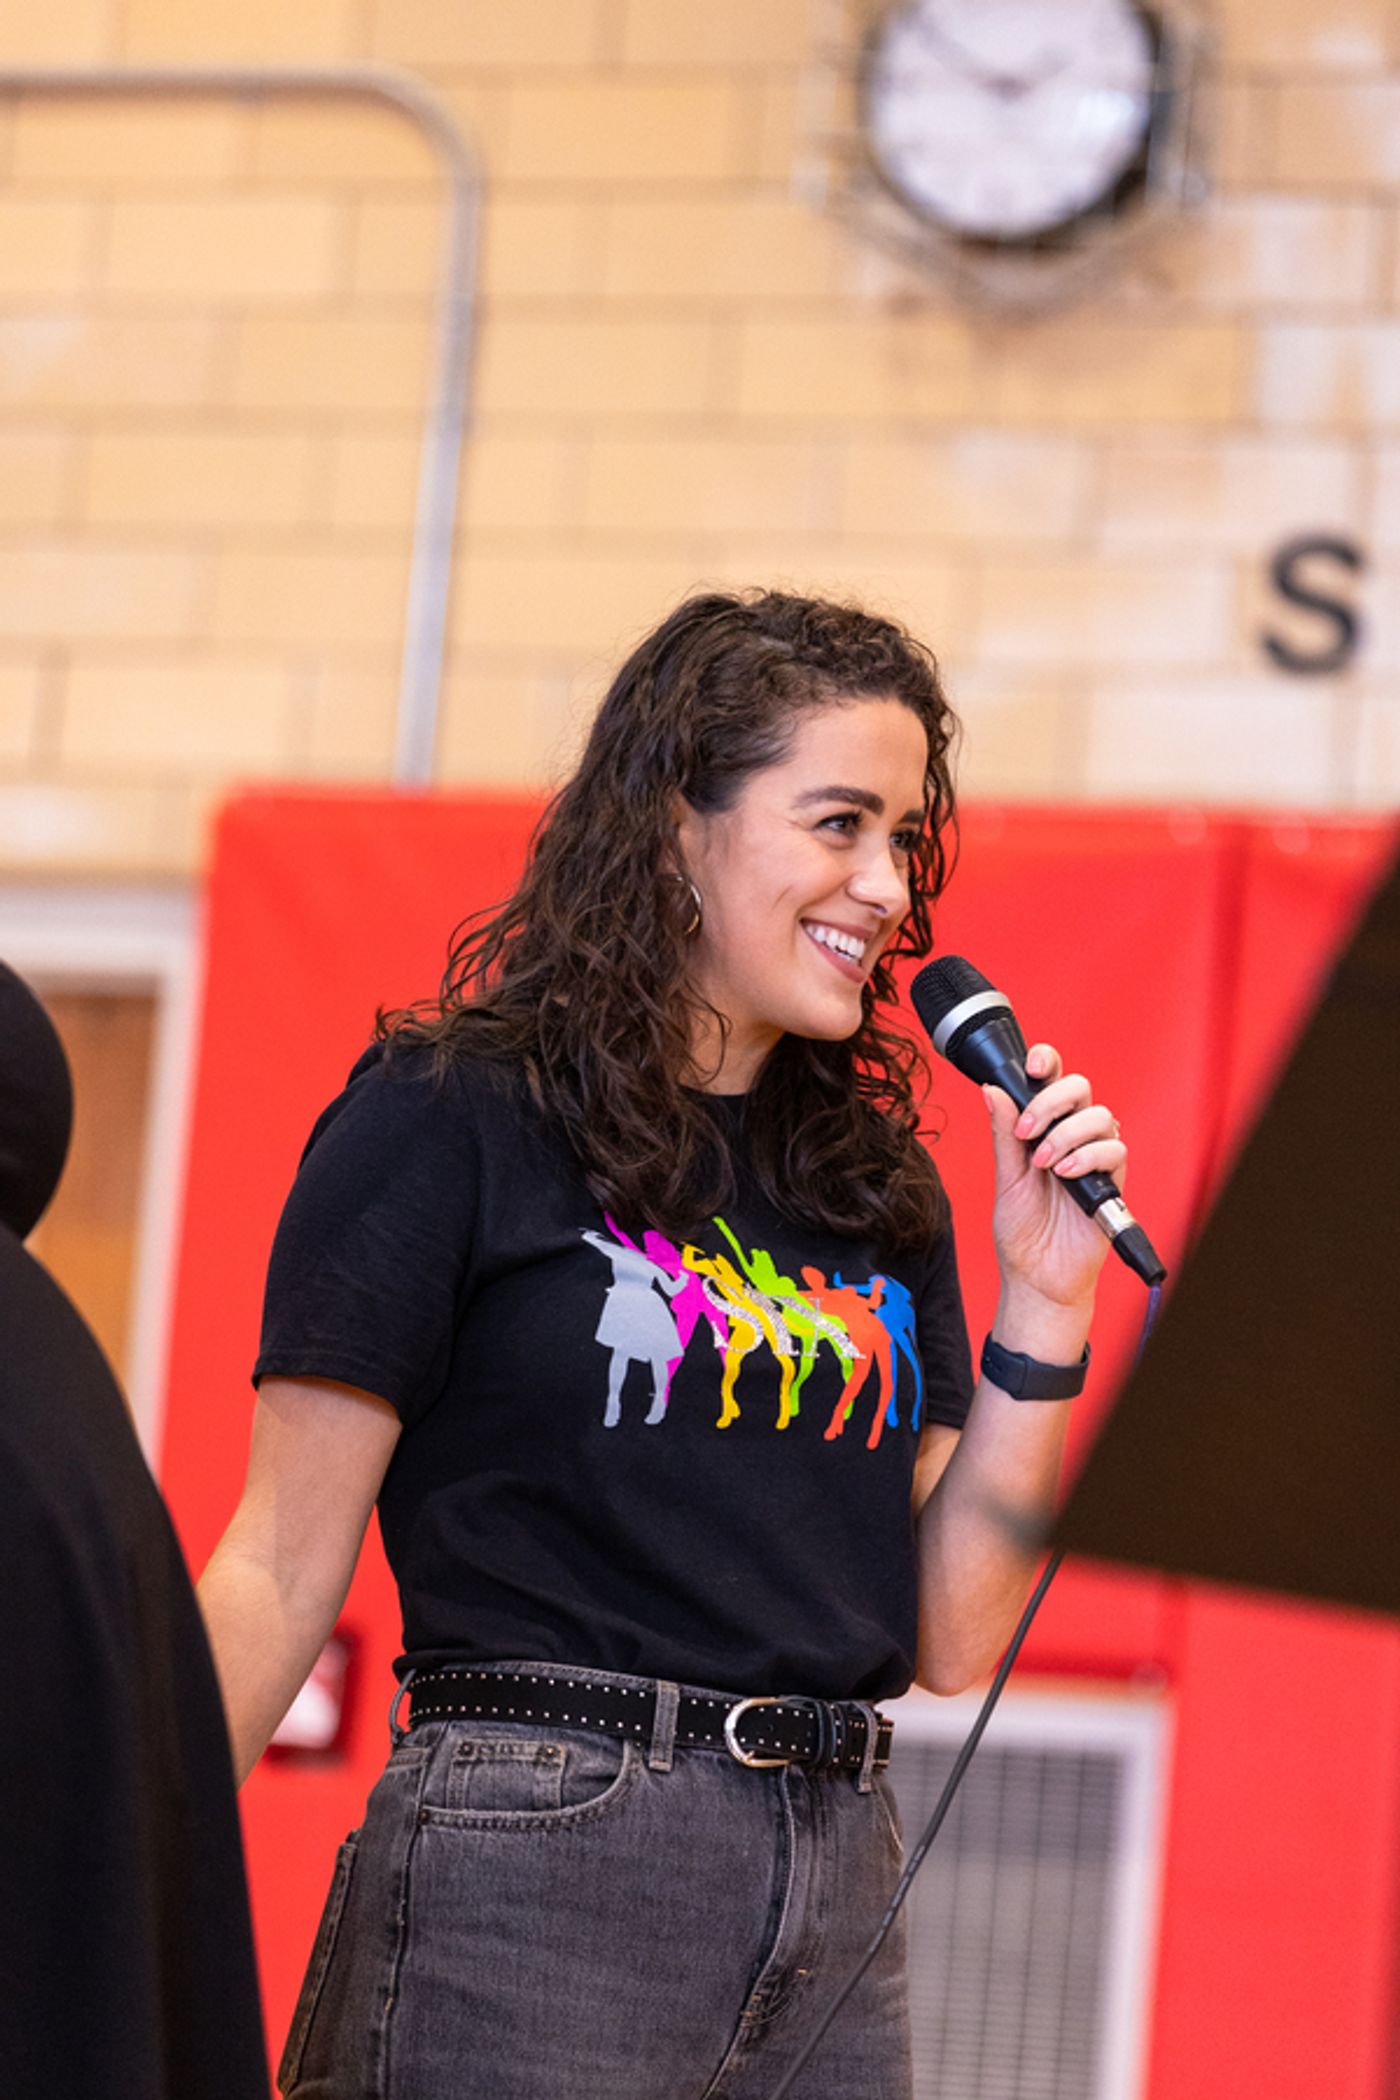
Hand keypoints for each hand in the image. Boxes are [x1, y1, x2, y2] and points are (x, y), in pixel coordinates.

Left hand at [984, 1044, 1126, 1314]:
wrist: (1037, 1276)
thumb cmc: (1022, 1231)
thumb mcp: (1005, 1178)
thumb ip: (1003, 1133)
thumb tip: (991, 1090)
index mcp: (1043, 1129)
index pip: (1052, 1080)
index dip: (1047, 1061)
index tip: (1032, 1066)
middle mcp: (1072, 1136)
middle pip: (1080, 1087)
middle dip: (1052, 1101)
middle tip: (1027, 1132)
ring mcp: (1094, 1157)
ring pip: (1100, 1116)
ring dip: (1067, 1134)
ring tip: (1044, 1164)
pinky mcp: (1112, 1181)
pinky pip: (1115, 1151)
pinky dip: (1087, 1157)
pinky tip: (1065, 1174)